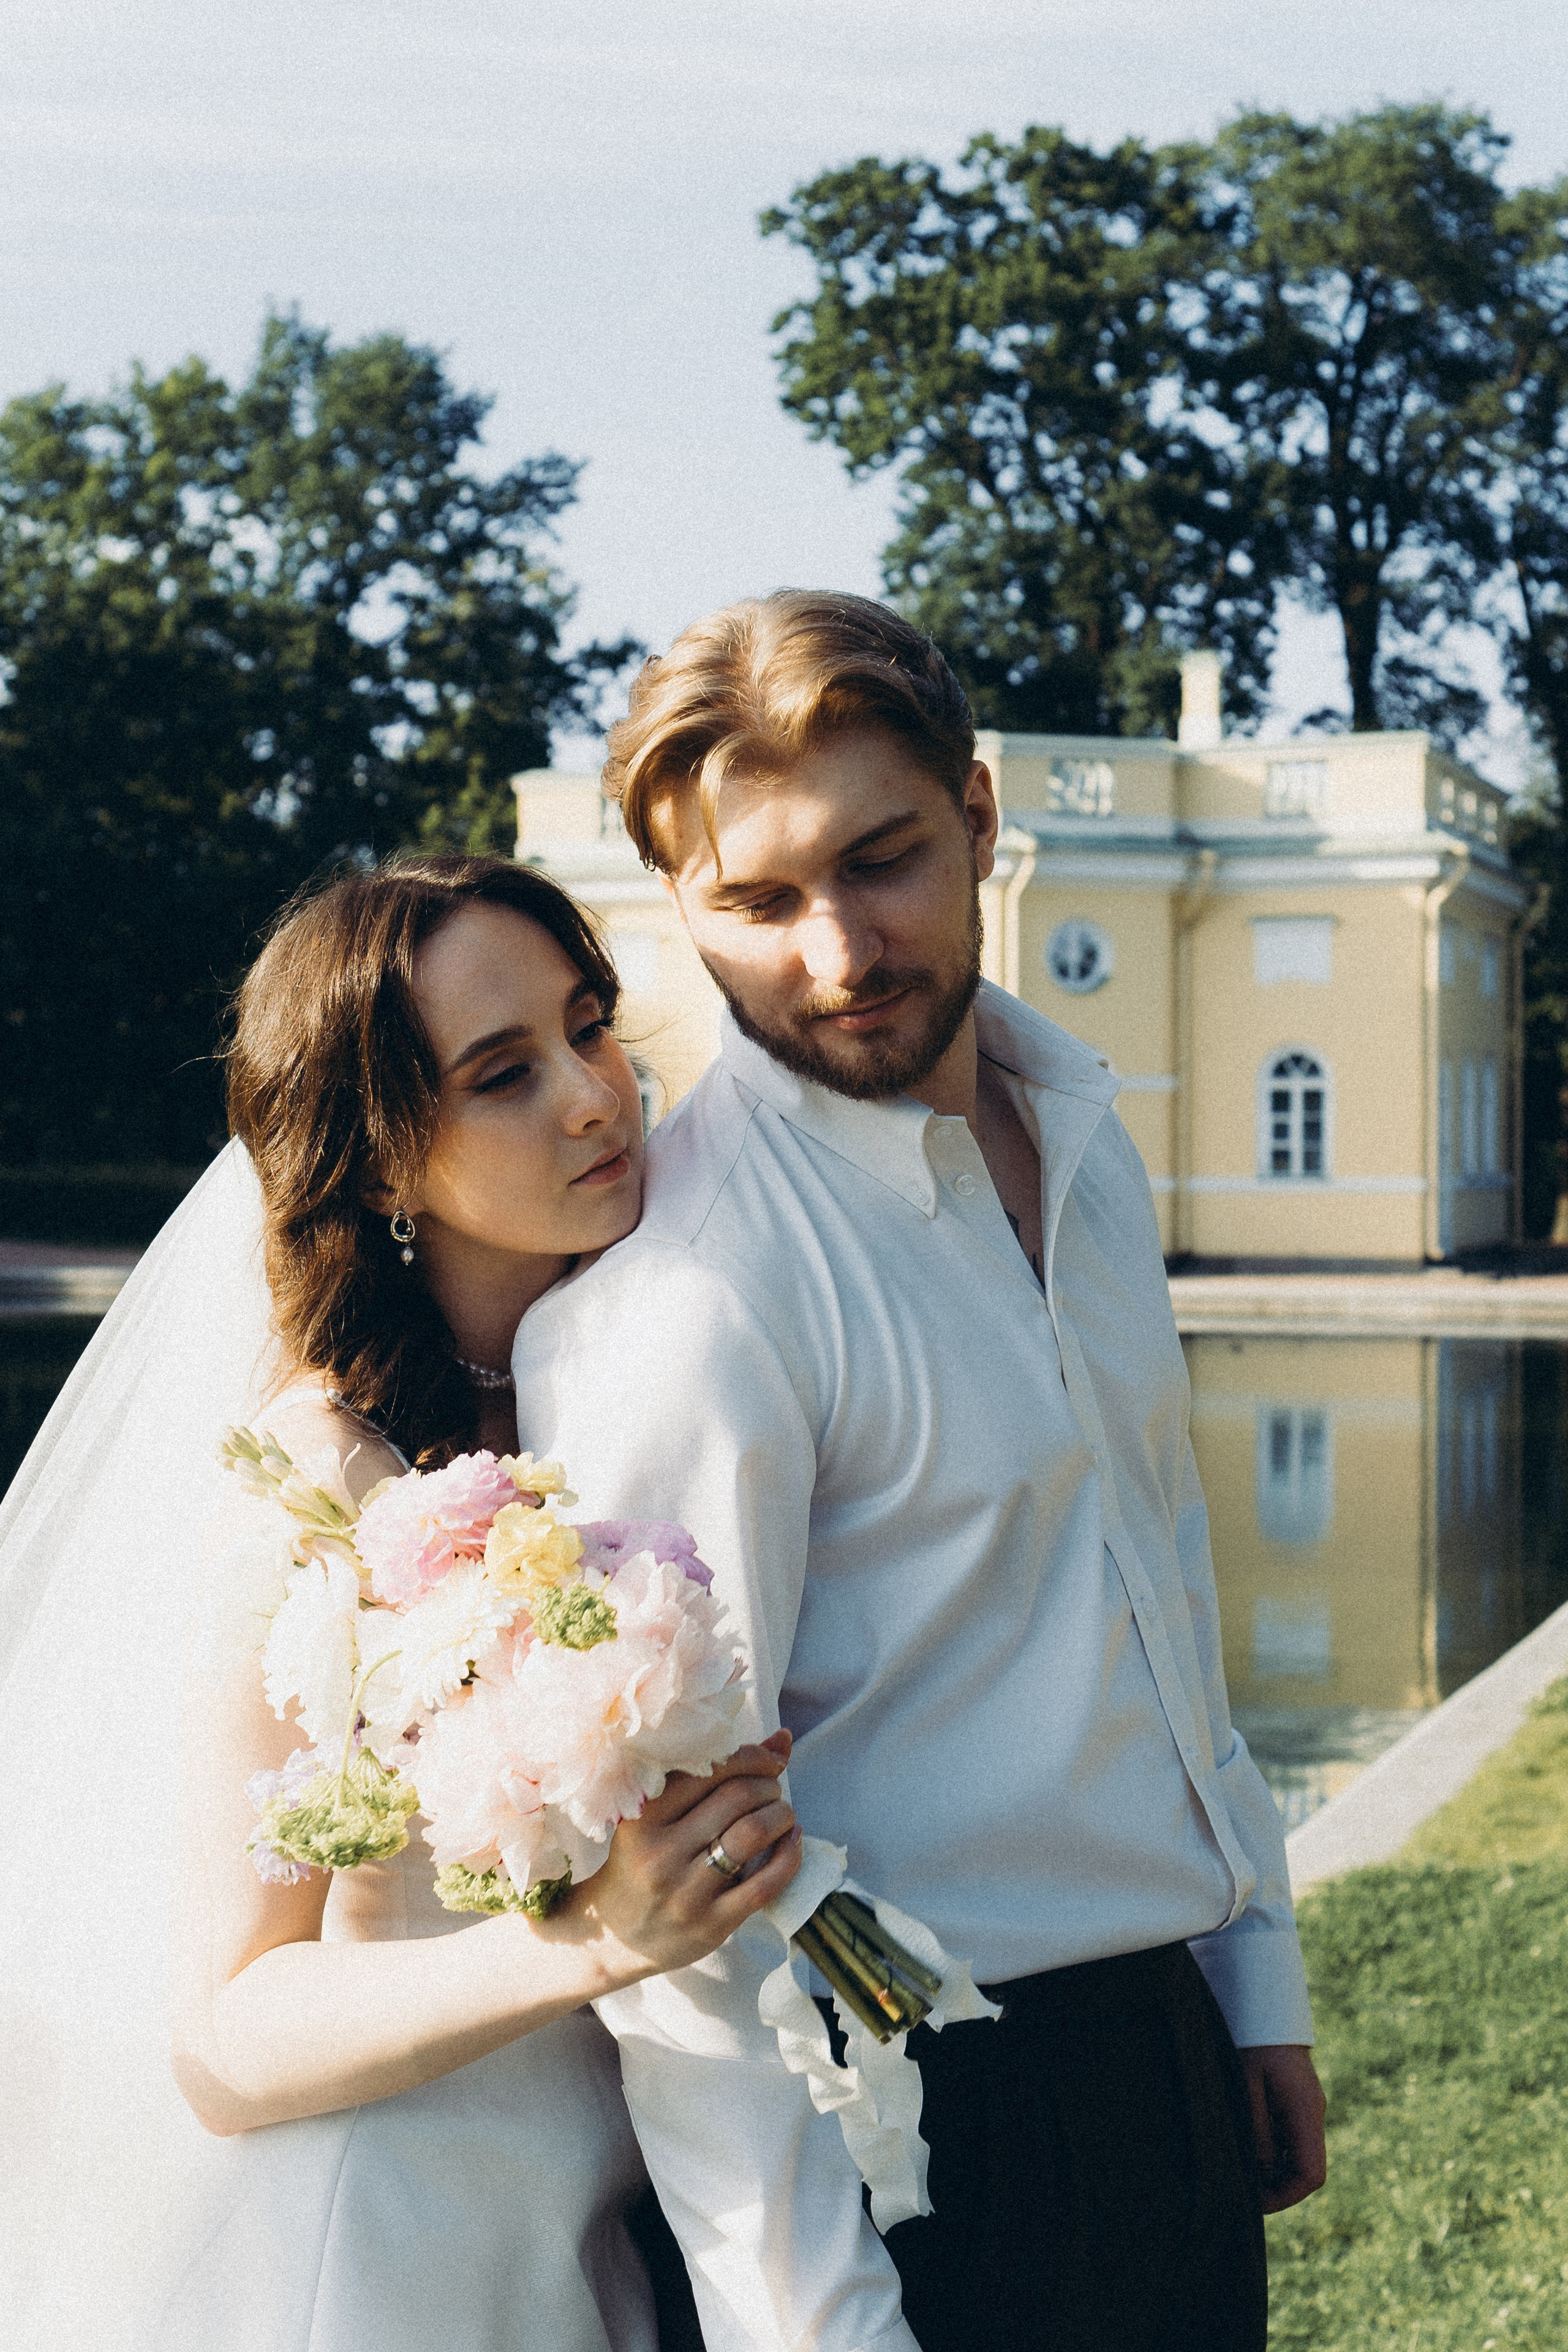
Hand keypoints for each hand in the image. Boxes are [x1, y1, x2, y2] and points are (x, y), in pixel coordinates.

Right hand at [572, 1730, 801, 1977]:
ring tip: (783, 1814)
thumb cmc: (641, 1863)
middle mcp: (660, 1854)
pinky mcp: (710, 1925)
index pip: (710, 1769)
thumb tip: (782, 1739)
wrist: (615, 1938)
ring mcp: (685, 1893)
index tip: (768, 1761)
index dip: (752, 1757)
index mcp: (642, 1817)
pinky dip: (789, 1857)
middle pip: (737, 1797)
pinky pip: (765, 1885)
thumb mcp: (658, 1817)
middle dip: (769, 1785)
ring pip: (752, 1835)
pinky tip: (791, 1842)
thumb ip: (710, 1776)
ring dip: (781, 1815)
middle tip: (772, 1789)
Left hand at [1239, 2043, 1326, 2211]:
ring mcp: (1305, 2105)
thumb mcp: (1246, 2089)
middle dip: (1276, 2187)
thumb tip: (1264, 2178)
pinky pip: (1288, 2136)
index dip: (1285, 2198)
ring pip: (1295, 2154)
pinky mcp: (1294, 2098)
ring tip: (1236, 2167)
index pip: (1311, 2175)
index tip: (1253, 2203)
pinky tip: (1243, 2144)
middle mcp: (1312, 2112)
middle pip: (1305, 2169)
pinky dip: (1270, 2150)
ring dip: (1271, 2169)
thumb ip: (1258, 2136)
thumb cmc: (1250, 2042)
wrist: (1261, 2001)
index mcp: (1306, 2112)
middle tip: (1239, 2189)